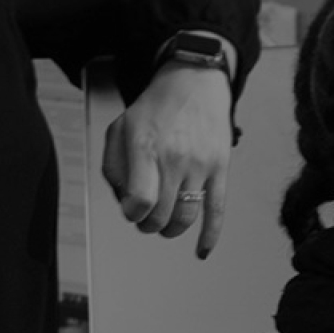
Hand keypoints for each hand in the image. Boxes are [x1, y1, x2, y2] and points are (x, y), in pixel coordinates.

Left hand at [101, 63, 232, 258]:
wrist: (194, 83)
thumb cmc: (156, 107)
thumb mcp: (120, 128)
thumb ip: (113, 166)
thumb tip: (122, 201)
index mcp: (146, 148)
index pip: (140, 200)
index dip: (133, 214)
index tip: (131, 211)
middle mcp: (175, 158)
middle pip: (162, 214)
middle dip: (149, 225)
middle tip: (145, 220)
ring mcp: (200, 164)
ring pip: (186, 216)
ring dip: (171, 229)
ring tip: (165, 224)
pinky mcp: (220, 168)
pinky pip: (217, 209)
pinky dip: (210, 234)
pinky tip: (203, 249)